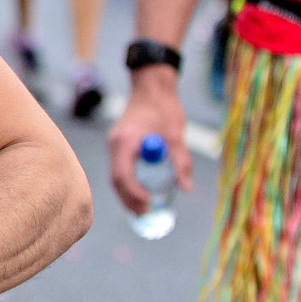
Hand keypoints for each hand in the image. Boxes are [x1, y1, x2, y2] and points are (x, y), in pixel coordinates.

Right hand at [106, 67, 189, 212]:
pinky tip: (138, 193)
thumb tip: (185, 188)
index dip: (134, 192)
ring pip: (115, 176)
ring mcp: (115, 145)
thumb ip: (180, 161)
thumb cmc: (164, 107)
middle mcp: (115, 144)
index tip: (149, 203)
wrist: (150, 86)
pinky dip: (127, 183)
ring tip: (141, 210)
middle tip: (145, 215)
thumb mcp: (175, 134)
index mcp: (125, 141)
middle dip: (129, 199)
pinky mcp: (119, 144)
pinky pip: (119, 169)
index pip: (123, 173)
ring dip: (126, 194)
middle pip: (116, 179)